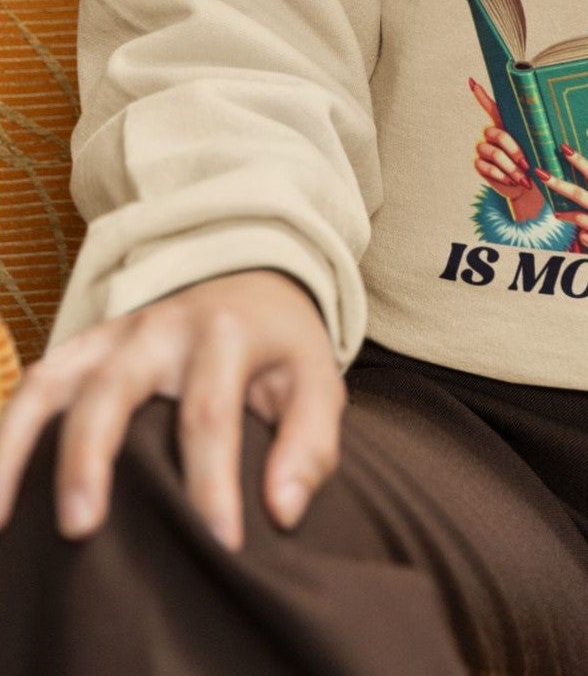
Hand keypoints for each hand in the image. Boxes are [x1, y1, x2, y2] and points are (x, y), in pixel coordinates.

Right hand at [0, 267, 343, 554]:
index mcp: (225, 335)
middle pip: (113, 388)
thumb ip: (309, 444)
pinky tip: (0, 490)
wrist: (252, 281)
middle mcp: (159, 328)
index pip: (209, 413)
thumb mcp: (317, 382)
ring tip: (4, 521)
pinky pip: (32, 387)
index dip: (211, 483)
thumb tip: (281, 511)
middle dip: (91, 458)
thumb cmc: (281, 351)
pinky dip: (6, 434)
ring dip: (18, 448)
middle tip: (81, 530)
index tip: (220, 545)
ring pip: (51, 384)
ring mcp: (112, 335)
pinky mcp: (82, 348)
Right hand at [469, 77, 543, 219]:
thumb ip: (538, 137)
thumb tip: (554, 130)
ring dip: (511, 167)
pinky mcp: (478, 164)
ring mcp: (483, 148)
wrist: (528, 187)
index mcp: (505, 124)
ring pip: (495, 153)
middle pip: (498, 134)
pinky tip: (512, 181)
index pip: (491, 107)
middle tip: (528, 165)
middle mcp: (490, 133)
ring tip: (523, 178)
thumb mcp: (538, 148)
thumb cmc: (536, 162)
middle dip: (515, 151)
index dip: (481, 95)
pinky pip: (487, 167)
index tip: (472, 82)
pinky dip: (502, 176)